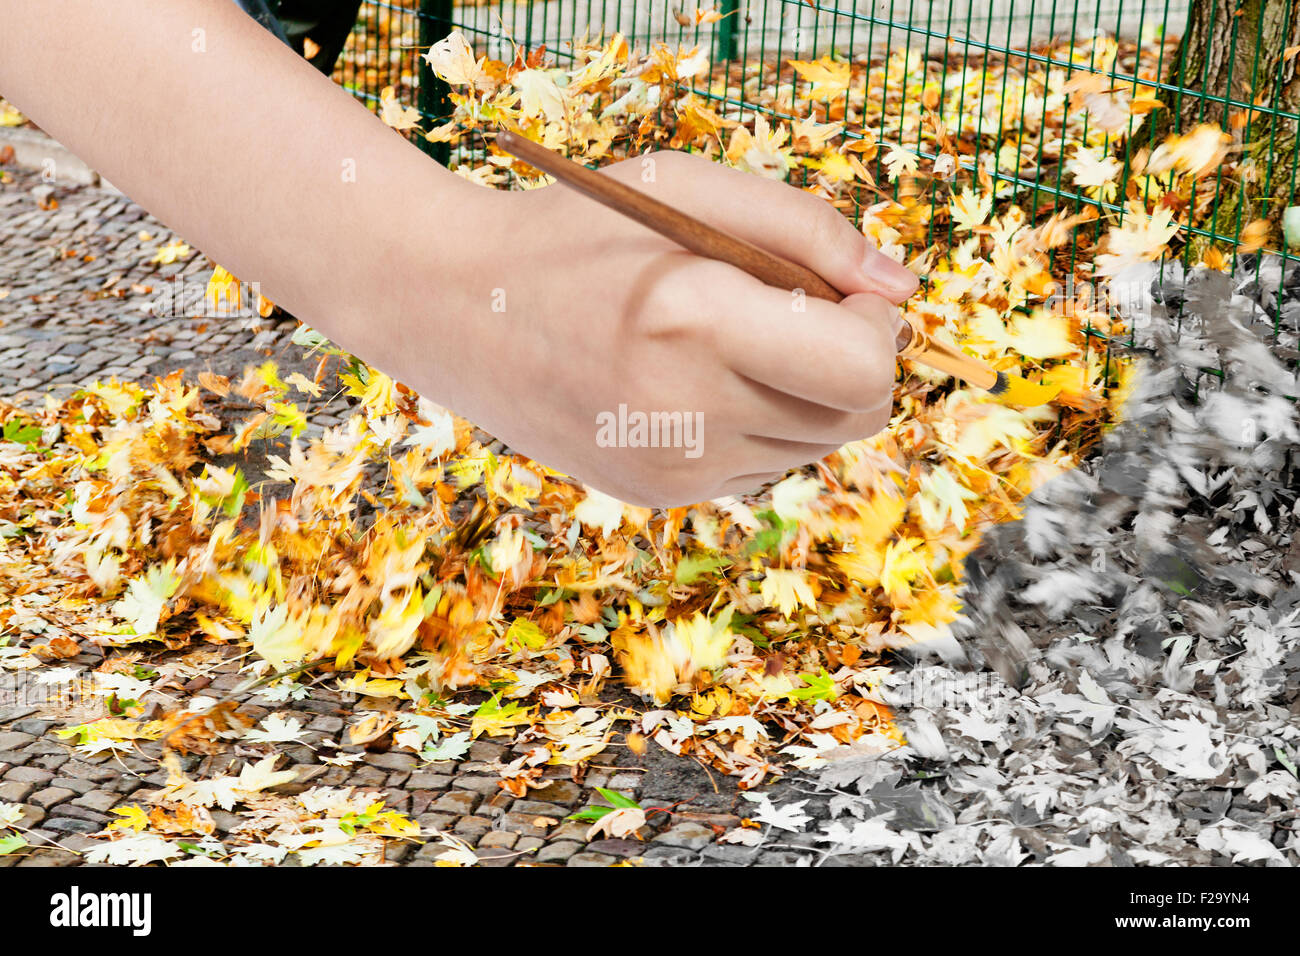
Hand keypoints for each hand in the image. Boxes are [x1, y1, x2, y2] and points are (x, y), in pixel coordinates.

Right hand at [395, 150, 918, 507]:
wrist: (457, 308)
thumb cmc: (579, 232)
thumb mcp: (692, 188)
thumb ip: (811, 231)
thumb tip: (904, 292)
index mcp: (694, 321)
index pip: (862, 369)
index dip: (880, 331)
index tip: (849, 298)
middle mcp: (687, 413)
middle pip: (853, 418)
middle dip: (854, 363)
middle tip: (801, 315)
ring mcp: (671, 467)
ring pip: (812, 448)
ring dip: (804, 395)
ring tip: (732, 341)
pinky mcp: (656, 492)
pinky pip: (759, 468)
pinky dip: (756, 425)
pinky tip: (696, 381)